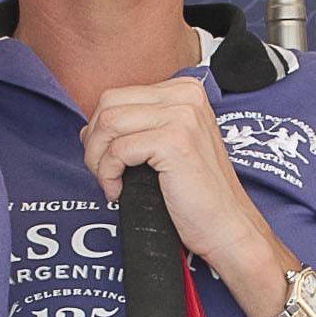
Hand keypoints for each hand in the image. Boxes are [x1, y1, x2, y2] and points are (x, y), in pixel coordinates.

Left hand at [79, 76, 294, 316]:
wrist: (226, 226)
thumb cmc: (196, 193)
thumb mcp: (166, 146)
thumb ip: (136, 128)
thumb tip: (89, 127)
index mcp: (184, 91)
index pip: (117, 96)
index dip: (100, 130)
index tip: (105, 159)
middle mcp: (185, 96)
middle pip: (108, 105)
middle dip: (94, 142)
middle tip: (103, 172)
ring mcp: (182, 116)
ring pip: (108, 124)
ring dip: (98, 159)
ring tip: (111, 182)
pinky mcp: (174, 141)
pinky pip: (118, 149)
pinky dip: (109, 174)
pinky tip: (120, 191)